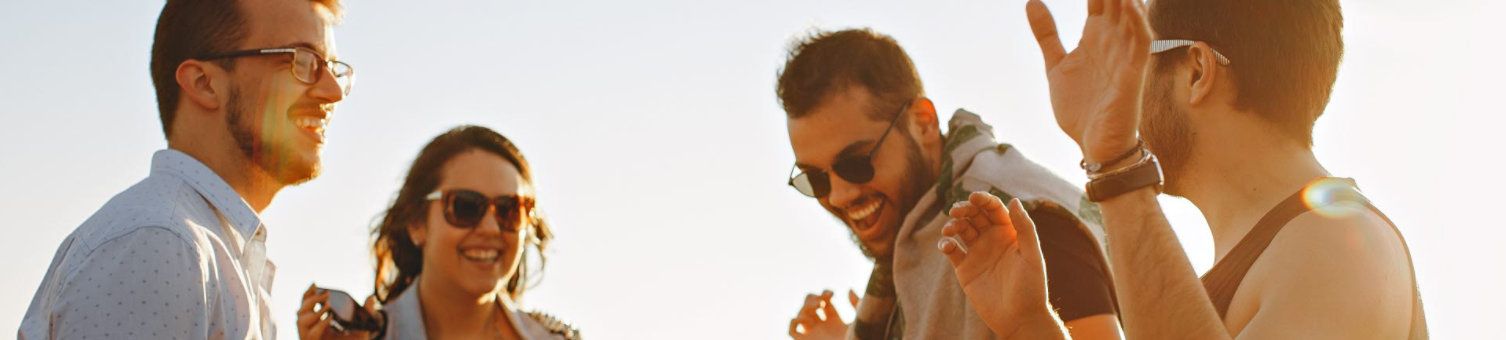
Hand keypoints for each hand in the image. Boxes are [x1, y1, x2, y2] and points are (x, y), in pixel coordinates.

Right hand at [297, 284, 376, 339]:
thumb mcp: (362, 327)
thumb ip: (366, 312)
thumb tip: (372, 297)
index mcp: (318, 323)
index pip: (307, 305)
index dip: (308, 293)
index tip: (315, 283)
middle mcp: (311, 330)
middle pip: (300, 311)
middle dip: (310, 300)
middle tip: (325, 294)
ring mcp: (310, 338)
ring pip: (299, 321)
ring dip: (313, 311)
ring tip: (328, 306)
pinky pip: (308, 335)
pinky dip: (318, 325)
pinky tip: (329, 318)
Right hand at [787, 289, 859, 339]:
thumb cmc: (860, 338)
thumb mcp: (861, 318)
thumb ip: (856, 303)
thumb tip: (849, 289)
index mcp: (835, 322)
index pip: (824, 302)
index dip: (825, 294)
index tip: (832, 294)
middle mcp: (823, 327)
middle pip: (809, 306)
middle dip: (813, 299)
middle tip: (822, 303)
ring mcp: (814, 334)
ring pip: (801, 315)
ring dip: (806, 307)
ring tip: (819, 307)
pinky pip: (792, 330)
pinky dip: (794, 321)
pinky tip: (806, 318)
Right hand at [939, 193, 1052, 336]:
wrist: (1019, 318)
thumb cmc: (1031, 287)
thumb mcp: (1032, 255)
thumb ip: (1025, 227)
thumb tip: (1014, 200)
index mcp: (1009, 233)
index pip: (994, 209)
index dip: (983, 200)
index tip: (973, 197)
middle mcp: (992, 240)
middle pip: (974, 215)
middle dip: (964, 209)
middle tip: (956, 211)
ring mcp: (977, 253)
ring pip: (961, 230)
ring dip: (953, 225)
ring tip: (949, 229)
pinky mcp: (965, 269)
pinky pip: (951, 251)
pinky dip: (945, 244)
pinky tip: (946, 245)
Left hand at [1029, 0, 1152, 161]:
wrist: (1095, 146)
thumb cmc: (1081, 108)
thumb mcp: (1056, 66)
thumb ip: (1047, 33)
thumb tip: (1031, 1)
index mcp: (1096, 36)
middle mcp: (1114, 40)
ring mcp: (1125, 55)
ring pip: (1131, 13)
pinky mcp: (1133, 75)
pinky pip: (1141, 42)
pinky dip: (1137, 21)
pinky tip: (1129, 5)